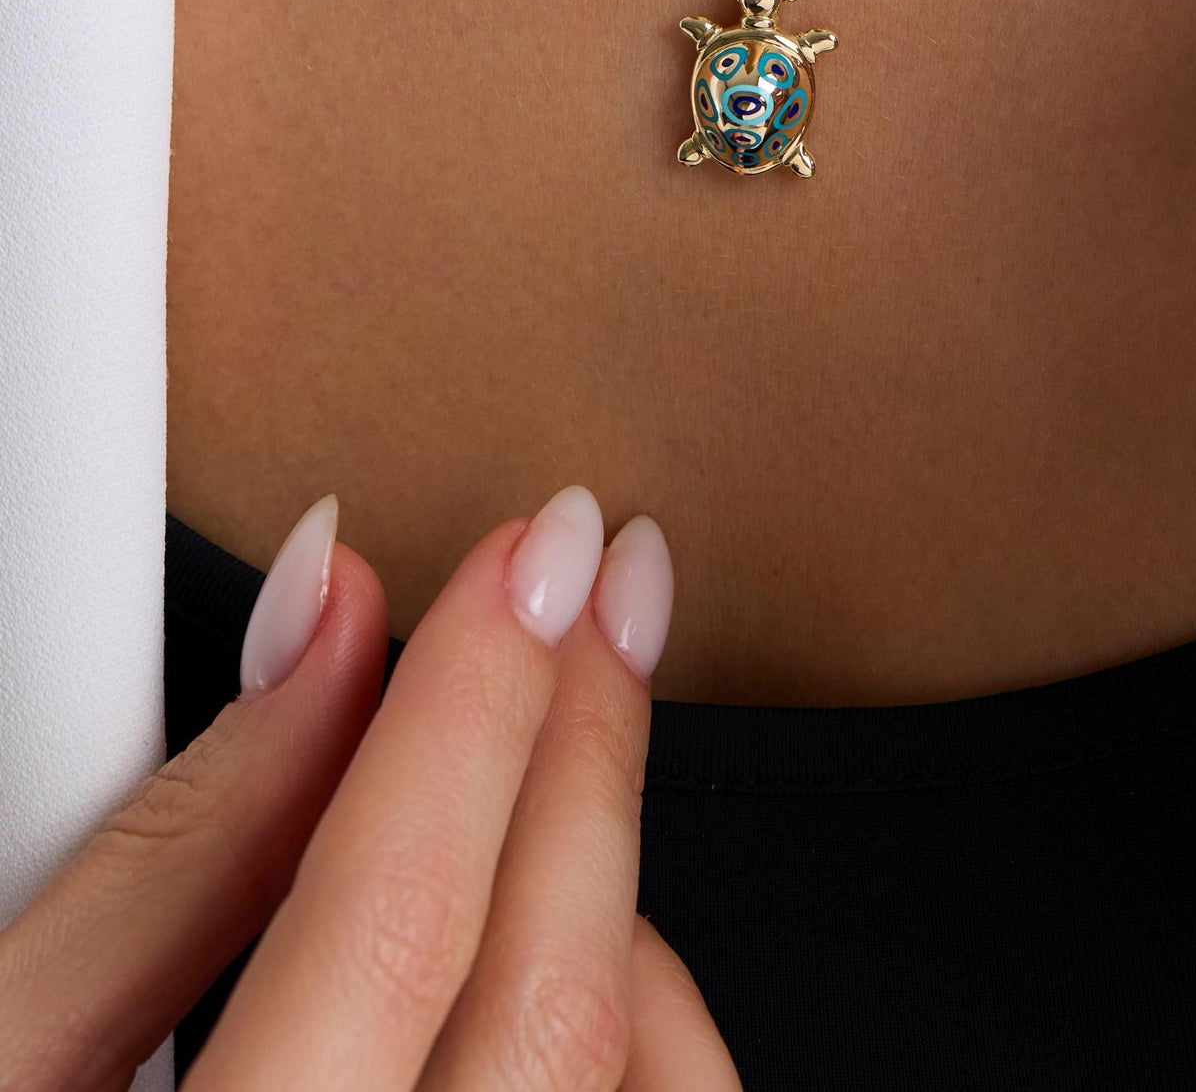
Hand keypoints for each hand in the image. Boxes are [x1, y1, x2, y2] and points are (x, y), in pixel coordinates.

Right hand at [0, 487, 738, 1091]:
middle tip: (598, 584)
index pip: (393, 918)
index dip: (476, 698)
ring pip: (636, 1090)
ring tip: (554, 773)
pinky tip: (569, 956)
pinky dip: (630, 1040)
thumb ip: (168, 853)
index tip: (530, 550)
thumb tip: (332, 632)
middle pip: (549, 1001)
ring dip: (611, 905)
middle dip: (585, 749)